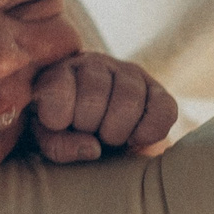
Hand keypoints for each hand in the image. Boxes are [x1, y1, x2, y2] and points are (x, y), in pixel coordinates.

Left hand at [30, 53, 174, 162]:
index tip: (57, 125)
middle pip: (94, 95)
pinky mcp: (156, 90)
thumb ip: (57, 145)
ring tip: (109, 139)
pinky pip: (164, 108)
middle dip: (89, 125)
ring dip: (117, 130)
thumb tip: (93, 149)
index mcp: (60, 72)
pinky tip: (136, 138)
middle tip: (86, 132)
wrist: (93, 136)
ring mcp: (128, 73)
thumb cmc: (64, 135)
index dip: (58, 115)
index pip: (58, 88)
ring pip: (129, 99)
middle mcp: (95, 64)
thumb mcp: (49, 140)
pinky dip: (151, 129)